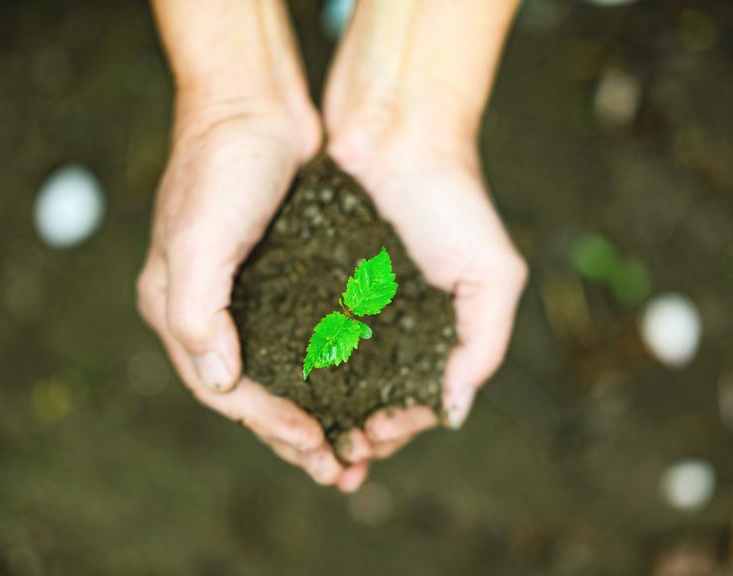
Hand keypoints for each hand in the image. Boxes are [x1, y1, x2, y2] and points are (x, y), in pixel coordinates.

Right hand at [137, 97, 366, 490]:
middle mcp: (211, 311)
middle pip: (252, 393)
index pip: (222, 388)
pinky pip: (304, 340)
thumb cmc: (222, 167)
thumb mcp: (198, 239)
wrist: (255, 106)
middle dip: (293, 435)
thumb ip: (195, 314)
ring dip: (314, 414)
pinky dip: (326, 372)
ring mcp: (248, 295)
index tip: (314, 444)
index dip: (267, 423)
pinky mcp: (283, 278)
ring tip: (351, 449)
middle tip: (338, 469)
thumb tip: (221, 382)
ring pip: (281, 374)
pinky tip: (355, 390)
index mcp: (179, 310)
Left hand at [328, 130, 527, 465]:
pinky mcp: (316, 281)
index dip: (396, 428)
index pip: (417, 399)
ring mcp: (353, 306)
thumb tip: (454, 410)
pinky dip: (298, 365)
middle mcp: (393, 325)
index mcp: (437, 331)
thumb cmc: (452, 200)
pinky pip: (305, 335)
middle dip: (354, 430)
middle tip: (330, 455)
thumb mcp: (492, 273)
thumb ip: (483, 342)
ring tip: (304, 434)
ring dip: (323, 410)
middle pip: (372, 396)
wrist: (398, 133)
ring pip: (336, 376)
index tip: (369, 442)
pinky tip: (283, 385)